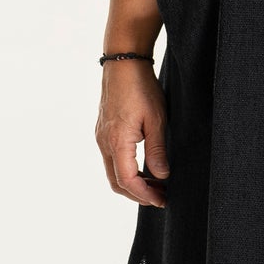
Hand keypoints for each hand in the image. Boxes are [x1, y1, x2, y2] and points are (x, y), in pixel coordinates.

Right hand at [95, 62, 169, 208]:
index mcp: (117, 142)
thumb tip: (161, 176)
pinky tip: (144, 167)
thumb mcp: (156, 120)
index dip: (144, 195)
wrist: (123, 63)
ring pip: (113, 172)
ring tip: (156, 184)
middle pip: (117, 182)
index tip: (161, 200)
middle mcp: (105, 142)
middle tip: (161, 197)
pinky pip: (112, 159)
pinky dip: (127, 170)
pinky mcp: (104, 131)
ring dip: (133, 183)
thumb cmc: (141, 88)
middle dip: (138, 194)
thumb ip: (157, 151)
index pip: (128, 181)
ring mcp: (102, 137)